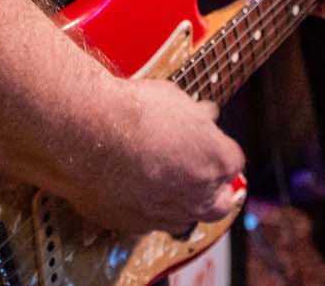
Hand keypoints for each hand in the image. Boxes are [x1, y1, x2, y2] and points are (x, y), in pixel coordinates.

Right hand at [63, 79, 244, 234]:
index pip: (233, 161)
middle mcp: (198, 195)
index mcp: (217, 161)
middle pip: (220, 203)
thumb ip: (194, 116)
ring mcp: (167, 215)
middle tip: (198, 172)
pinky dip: (146, 209)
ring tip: (164, 183)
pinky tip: (134, 191)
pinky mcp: (135, 225)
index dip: (217, 147)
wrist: (91, 132)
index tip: (204, 137)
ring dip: (180, 203)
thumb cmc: (135, 111)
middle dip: (213, 189)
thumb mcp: (175, 99)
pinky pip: (149, 223)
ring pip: (185, 218)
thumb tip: (202, 115)